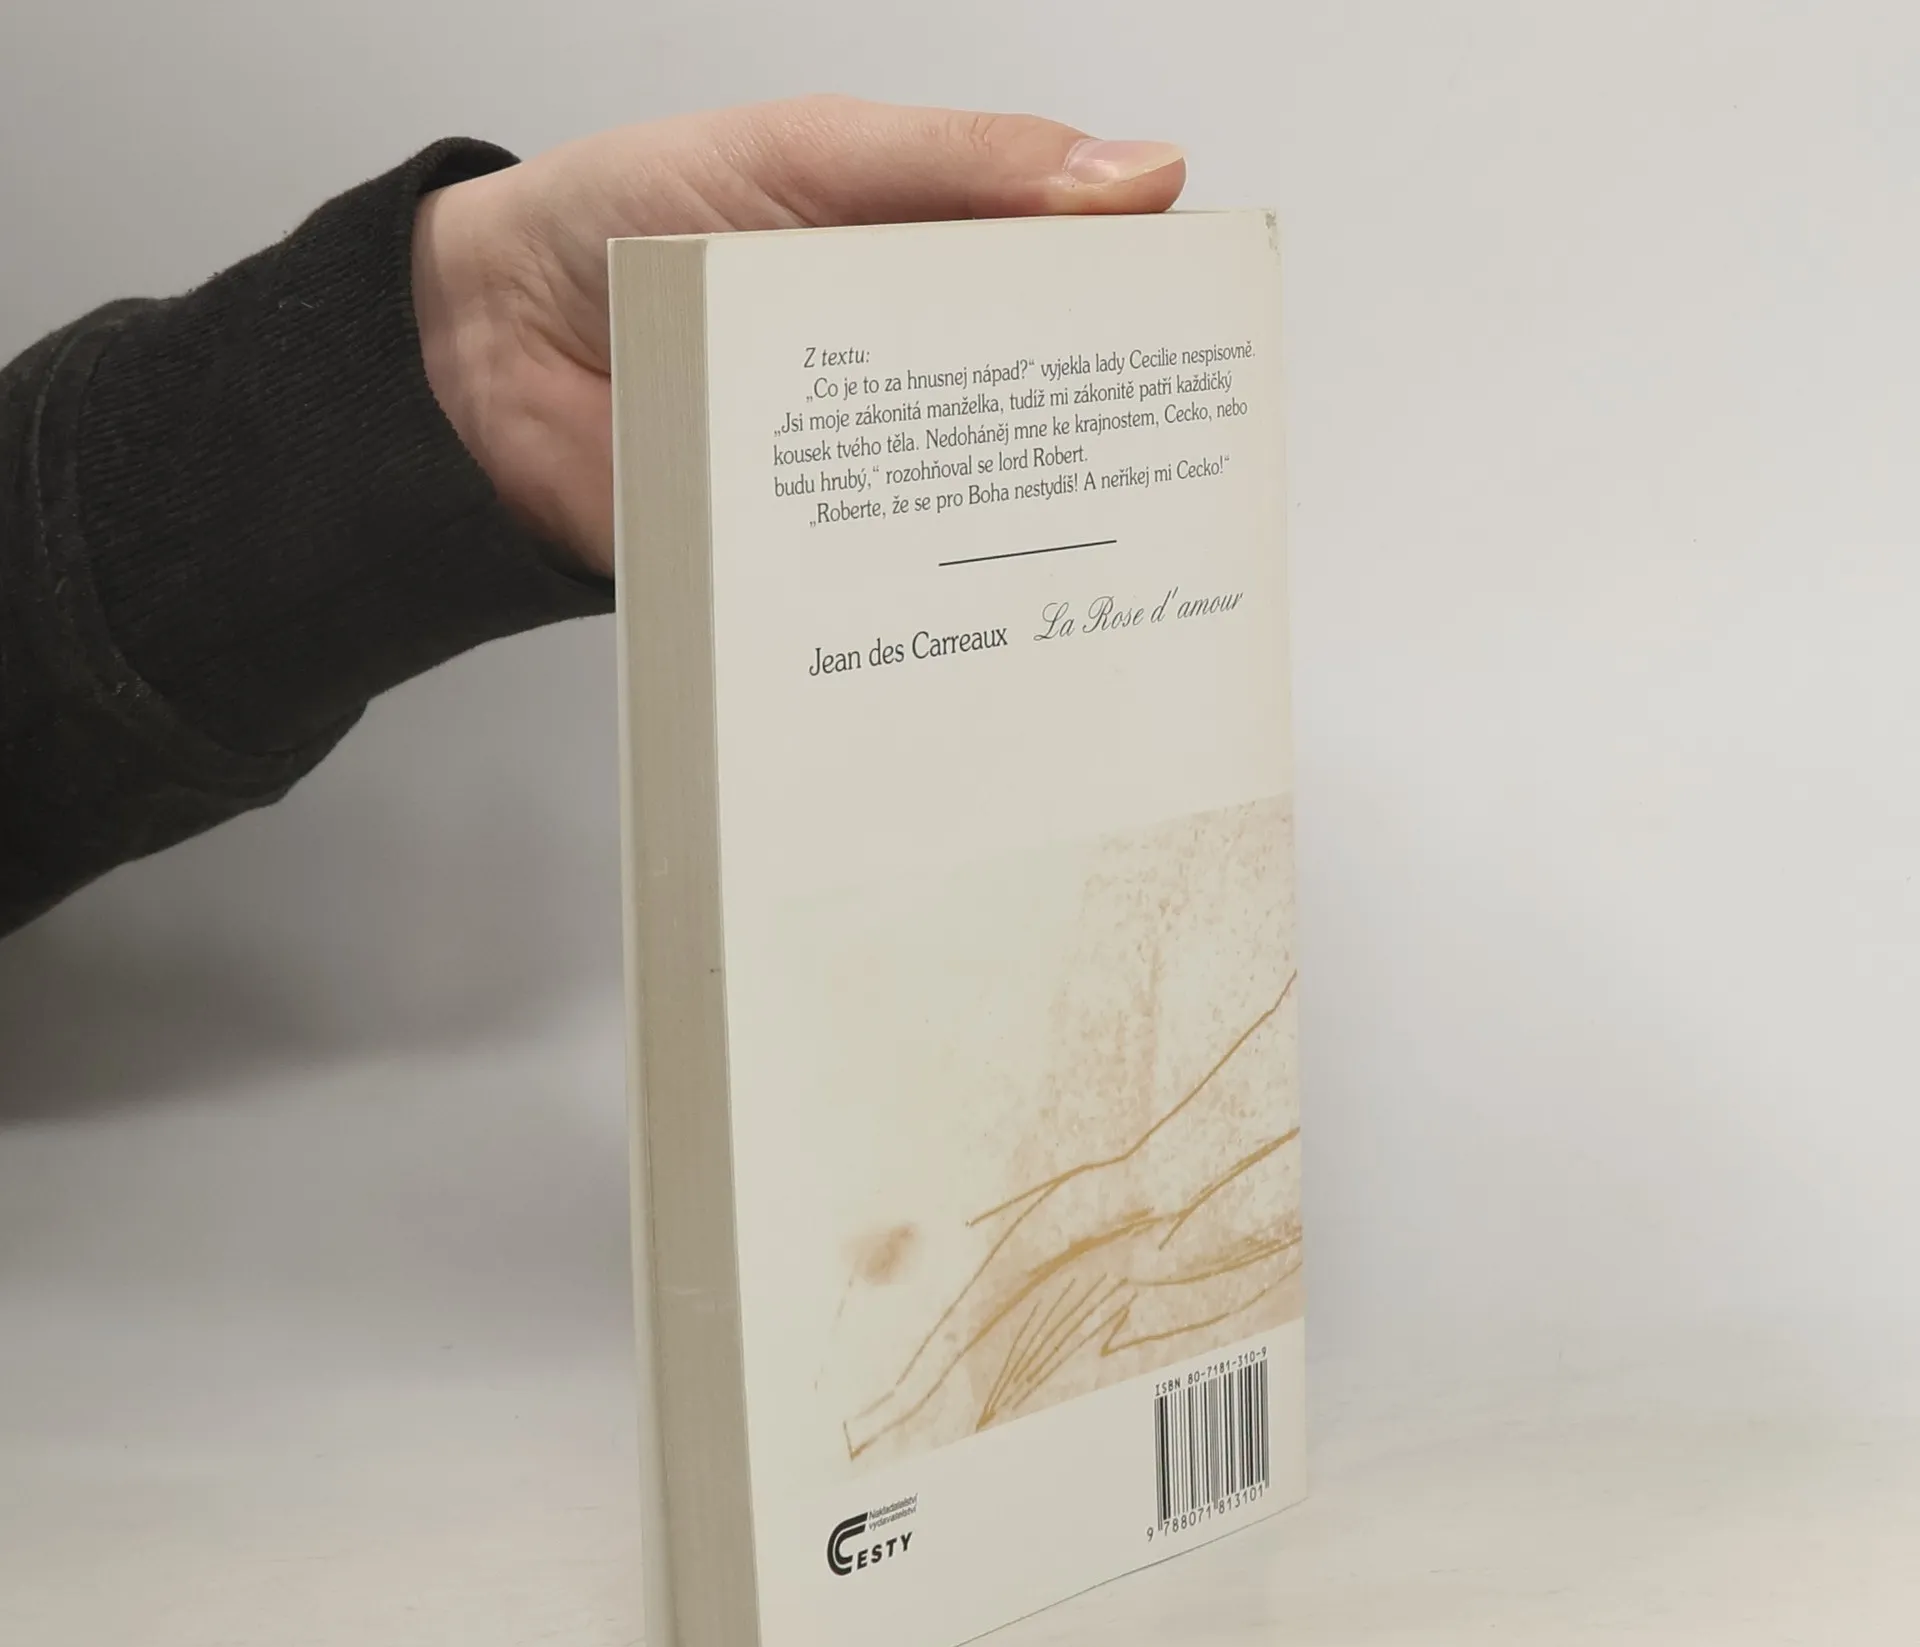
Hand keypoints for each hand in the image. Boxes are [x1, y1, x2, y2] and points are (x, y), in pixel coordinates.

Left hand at [410, 96, 1185, 575]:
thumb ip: (957, 167)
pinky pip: (881, 590)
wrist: (479, 346)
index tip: (1201, 350)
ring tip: (1092, 561)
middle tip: (1159, 479)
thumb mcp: (805, 157)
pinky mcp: (804, 564)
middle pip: (1035, 425)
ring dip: (1024, 542)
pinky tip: (969, 615)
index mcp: (925, 268)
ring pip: (970, 521)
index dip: (1140, 320)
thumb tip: (1141, 176)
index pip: (1069, 295)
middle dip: (1097, 453)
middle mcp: (907, 383)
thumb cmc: (626, 221)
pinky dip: (922, 604)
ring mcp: (858, 482)